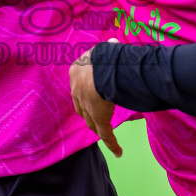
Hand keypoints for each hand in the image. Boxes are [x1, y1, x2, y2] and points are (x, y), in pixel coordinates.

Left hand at [70, 42, 121, 156]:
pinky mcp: (100, 119)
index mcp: (76, 72)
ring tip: (104, 131)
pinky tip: (119, 152)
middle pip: (81, 106)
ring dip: (97, 126)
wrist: (101, 69)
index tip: (92, 94)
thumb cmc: (103, 55)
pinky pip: (107, 134)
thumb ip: (108, 48)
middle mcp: (77, 90)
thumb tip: (114, 44)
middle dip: (87, 111)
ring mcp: (88, 107)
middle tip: (95, 115)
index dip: (85, 92)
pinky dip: (112, 143)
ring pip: (92, 121)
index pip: (79, 86)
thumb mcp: (103, 49)